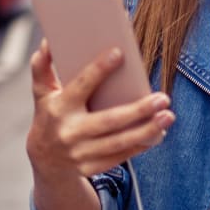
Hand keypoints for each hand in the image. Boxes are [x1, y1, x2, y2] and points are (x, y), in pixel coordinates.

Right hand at [26, 39, 173, 180]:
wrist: (43, 160)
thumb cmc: (49, 115)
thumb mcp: (42, 92)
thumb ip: (42, 66)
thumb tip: (47, 42)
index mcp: (58, 107)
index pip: (81, 86)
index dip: (98, 69)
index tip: (119, 53)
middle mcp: (69, 132)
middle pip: (109, 120)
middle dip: (138, 110)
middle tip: (163, 97)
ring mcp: (80, 153)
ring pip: (119, 142)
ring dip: (147, 129)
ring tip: (168, 115)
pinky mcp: (91, 168)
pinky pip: (121, 156)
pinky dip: (142, 144)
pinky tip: (159, 132)